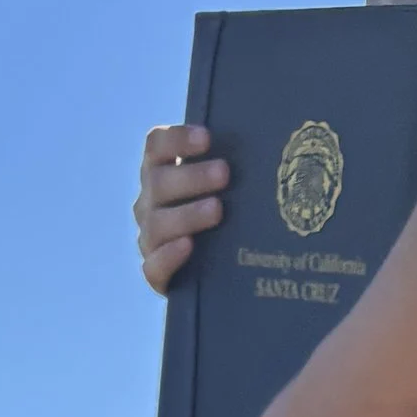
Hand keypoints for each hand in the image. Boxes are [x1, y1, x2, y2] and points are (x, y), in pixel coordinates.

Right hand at [136, 123, 227, 289]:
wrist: (212, 278)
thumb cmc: (221, 223)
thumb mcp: (221, 194)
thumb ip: (226, 172)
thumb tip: (267, 150)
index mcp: (159, 175)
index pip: (156, 147)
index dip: (177, 139)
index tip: (207, 138)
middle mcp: (149, 204)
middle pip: (157, 182)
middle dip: (192, 176)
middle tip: (224, 173)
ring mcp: (150, 239)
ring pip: (157, 223)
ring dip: (187, 214)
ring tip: (217, 209)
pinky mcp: (155, 275)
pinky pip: (154, 266)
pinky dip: (170, 255)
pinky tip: (189, 246)